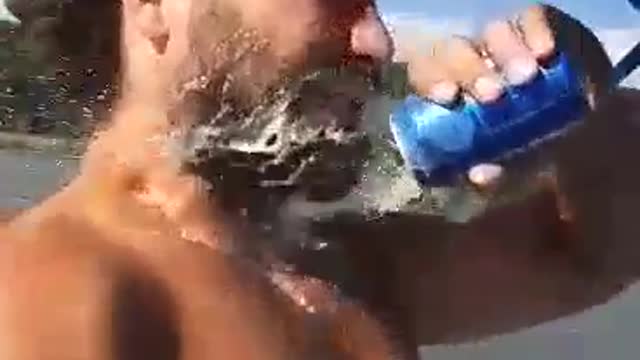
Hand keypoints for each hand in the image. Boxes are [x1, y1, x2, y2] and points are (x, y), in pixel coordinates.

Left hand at [406, 4, 612, 188]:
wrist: (574, 133)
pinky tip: (545, 52)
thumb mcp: (505, 168)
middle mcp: (469, 59)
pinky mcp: (533, 27)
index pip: (426, 73)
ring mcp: (499, 42)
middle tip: (494, 94)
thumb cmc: (524, 150)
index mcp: (448, 88)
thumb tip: (480, 175)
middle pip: (455, 50)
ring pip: (491, 32)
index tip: (449, 96)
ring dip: (505, 52)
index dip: (433, 80)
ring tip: (526, 77)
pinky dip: (535, 31)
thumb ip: (490, 173)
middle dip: (470, 70)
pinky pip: (529, 18)